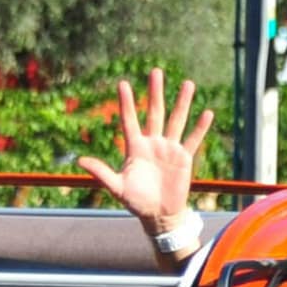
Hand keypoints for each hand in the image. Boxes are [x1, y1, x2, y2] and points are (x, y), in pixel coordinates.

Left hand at [80, 69, 214, 243]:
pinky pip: (193, 140)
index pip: (129, 120)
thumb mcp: (117, 187)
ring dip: (182, 103)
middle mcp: (152, 143)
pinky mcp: (184, 158)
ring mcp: (169, 149)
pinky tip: (207, 112)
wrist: (158, 215)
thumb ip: (101, 172)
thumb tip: (79, 160)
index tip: (123, 83)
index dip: (126, 103)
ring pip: (176, 121)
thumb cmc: (136, 201)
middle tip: (156, 71)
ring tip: (187, 83)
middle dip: (155, 93)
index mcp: (135, 148)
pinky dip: (200, 128)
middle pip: (154, 113)